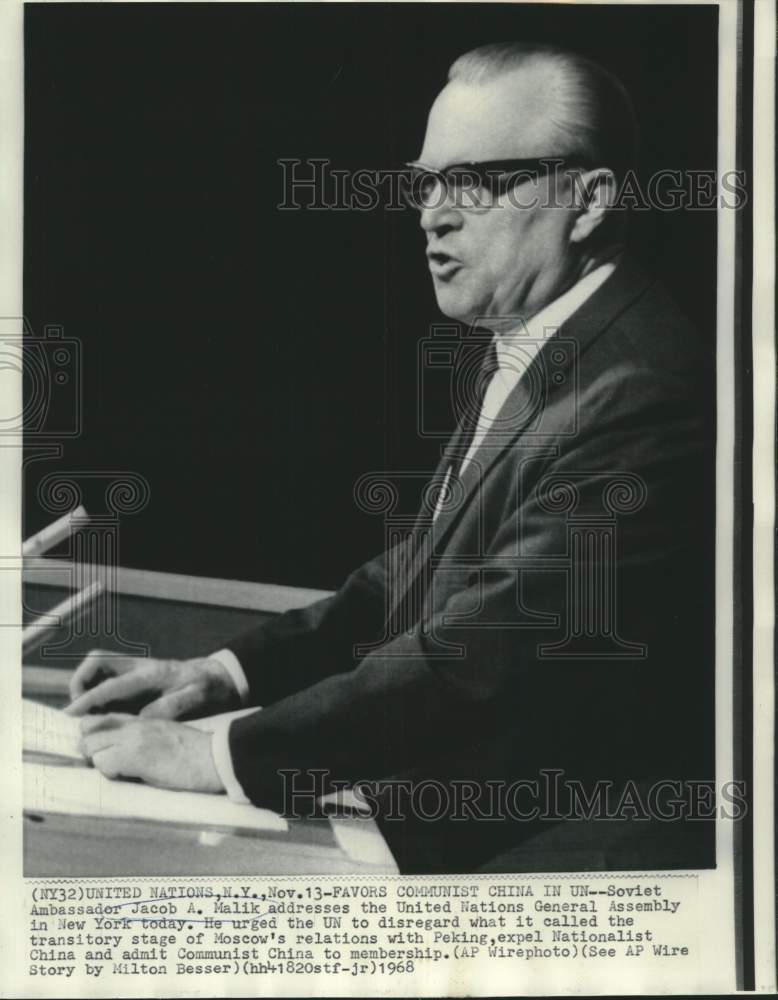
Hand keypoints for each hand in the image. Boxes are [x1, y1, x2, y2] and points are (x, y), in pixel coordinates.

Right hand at [65, 651, 239, 718]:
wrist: (222, 677)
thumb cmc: (211, 689)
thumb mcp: (198, 699)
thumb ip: (170, 707)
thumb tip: (141, 718)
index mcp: (152, 674)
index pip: (111, 685)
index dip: (88, 700)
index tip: (72, 715)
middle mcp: (140, 667)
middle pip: (97, 662)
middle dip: (80, 684)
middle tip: (79, 712)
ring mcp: (137, 671)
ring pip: (99, 668)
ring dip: (87, 688)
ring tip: (91, 716)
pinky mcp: (138, 678)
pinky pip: (109, 679)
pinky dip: (99, 693)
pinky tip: (106, 714)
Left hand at [79, 714, 224, 792]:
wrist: (212, 757)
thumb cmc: (193, 753)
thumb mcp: (164, 735)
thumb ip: (140, 737)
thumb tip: (117, 753)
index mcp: (141, 719)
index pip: (98, 719)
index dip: (91, 735)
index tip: (96, 749)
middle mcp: (133, 725)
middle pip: (87, 732)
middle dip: (92, 751)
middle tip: (108, 764)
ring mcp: (133, 738)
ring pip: (91, 749)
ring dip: (101, 763)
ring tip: (121, 771)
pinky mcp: (135, 755)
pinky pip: (104, 764)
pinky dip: (111, 773)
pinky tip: (129, 776)